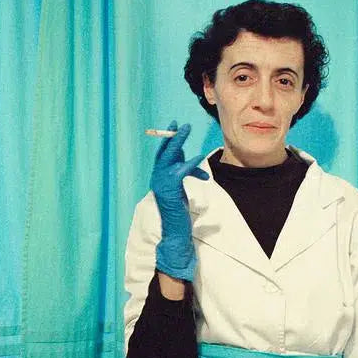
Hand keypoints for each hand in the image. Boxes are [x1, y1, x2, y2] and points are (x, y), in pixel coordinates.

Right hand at [150, 120, 208, 280]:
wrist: (173, 233)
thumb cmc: (179, 214)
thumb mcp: (183, 190)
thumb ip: (187, 176)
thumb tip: (200, 168)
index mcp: (159, 178)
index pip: (163, 155)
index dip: (168, 140)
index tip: (175, 126)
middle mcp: (157, 178)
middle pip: (164, 152)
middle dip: (172, 136)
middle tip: (180, 123)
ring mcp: (161, 183)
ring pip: (169, 157)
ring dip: (178, 141)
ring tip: (186, 129)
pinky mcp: (169, 190)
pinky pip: (180, 171)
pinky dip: (190, 163)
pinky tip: (199, 156)